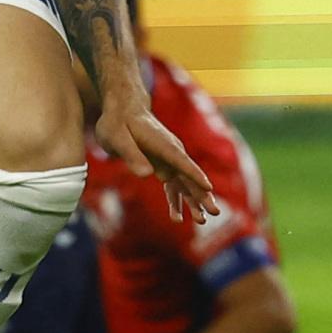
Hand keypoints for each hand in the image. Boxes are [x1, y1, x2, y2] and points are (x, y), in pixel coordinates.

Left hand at [93, 89, 216, 225]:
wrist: (123, 111)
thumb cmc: (118, 122)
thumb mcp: (117, 137)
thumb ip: (131, 154)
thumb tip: (146, 175)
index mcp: (164, 145)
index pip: (182, 161)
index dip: (195, 175)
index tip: (208, 188)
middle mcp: (172, 153)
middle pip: (190, 176)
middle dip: (202, 195)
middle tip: (214, 212)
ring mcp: (170, 160)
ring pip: (185, 184)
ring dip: (194, 202)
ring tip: (202, 221)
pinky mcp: (163, 166)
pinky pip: (173, 186)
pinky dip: (177, 201)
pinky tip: (178, 218)